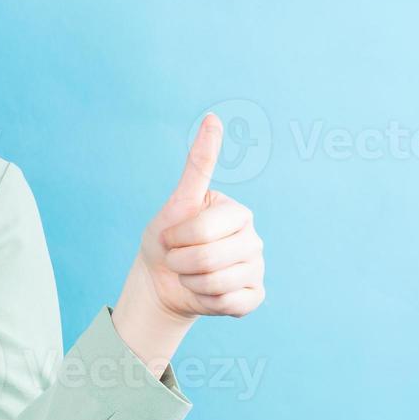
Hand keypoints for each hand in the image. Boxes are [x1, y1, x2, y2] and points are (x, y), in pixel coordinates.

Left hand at [112, 113, 265, 372]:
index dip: (176, 239)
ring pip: (217, 283)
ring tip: (190, 276)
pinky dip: (206, 301)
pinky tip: (205, 293)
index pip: (203, 230)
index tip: (170, 237)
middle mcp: (253, 238)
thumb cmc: (166, 239)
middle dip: (180, 262)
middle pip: (208, 258)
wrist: (162, 282)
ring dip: (191, 283)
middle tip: (178, 260)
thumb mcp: (176, 203)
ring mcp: (256, 267)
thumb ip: (198, 165)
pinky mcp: (255, 295)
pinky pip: (229, 303)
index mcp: (237, 212)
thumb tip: (213, 117)